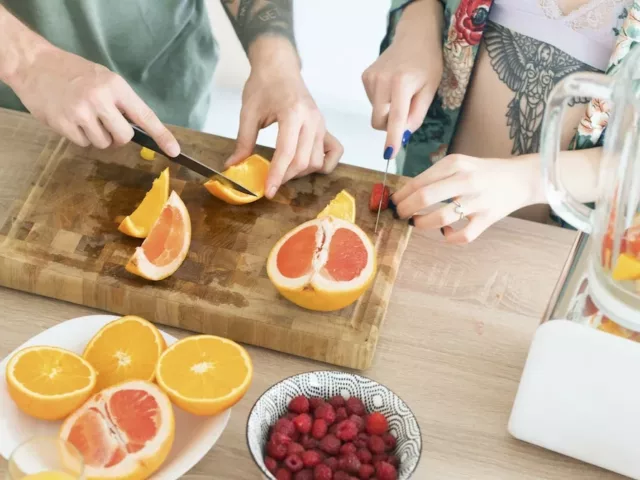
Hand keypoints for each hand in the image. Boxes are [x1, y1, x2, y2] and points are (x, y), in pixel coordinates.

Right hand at [10, 45, 178, 155]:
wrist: (34, 64)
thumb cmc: (74, 72)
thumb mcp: (103, 79)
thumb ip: (121, 103)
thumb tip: (142, 131)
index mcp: (115, 86)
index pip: (145, 116)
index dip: (162, 135)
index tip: (175, 151)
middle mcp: (100, 99)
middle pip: (124, 137)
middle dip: (118, 136)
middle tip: (105, 123)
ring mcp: (81, 113)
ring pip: (103, 143)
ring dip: (96, 136)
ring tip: (83, 116)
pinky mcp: (63, 124)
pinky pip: (83, 144)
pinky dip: (79, 136)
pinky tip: (70, 119)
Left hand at [225, 39, 342, 198]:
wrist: (279, 66)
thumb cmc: (263, 84)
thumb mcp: (248, 112)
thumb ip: (243, 141)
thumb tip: (233, 165)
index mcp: (293, 113)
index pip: (287, 153)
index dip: (277, 175)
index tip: (268, 191)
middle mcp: (312, 120)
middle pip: (304, 162)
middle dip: (286, 176)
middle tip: (270, 180)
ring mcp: (322, 124)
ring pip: (317, 161)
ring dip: (300, 172)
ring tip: (283, 170)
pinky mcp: (325, 127)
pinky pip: (334, 152)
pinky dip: (323, 164)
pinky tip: (306, 164)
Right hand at [361, 0, 443, 157]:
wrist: (414, 37)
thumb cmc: (428, 63)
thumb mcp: (430, 90)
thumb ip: (416, 115)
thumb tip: (402, 135)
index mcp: (401, 83)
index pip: (395, 118)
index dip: (392, 138)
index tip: (389, 155)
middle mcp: (382, 81)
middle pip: (379, 120)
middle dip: (390, 125)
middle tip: (406, 113)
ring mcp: (370, 78)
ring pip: (375, 112)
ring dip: (388, 111)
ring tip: (401, 93)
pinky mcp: (365, 77)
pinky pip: (372, 102)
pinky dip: (382, 101)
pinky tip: (392, 87)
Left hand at [393, 154, 542, 242]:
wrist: (520, 178)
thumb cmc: (482, 172)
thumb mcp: (458, 164)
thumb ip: (434, 177)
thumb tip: (404, 194)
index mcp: (454, 163)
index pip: (418, 182)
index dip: (400, 196)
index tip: (392, 203)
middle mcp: (465, 180)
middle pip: (424, 198)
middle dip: (405, 210)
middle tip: (400, 215)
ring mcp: (478, 200)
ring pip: (440, 218)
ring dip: (422, 223)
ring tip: (417, 222)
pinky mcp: (487, 218)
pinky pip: (462, 236)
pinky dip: (449, 237)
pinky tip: (446, 231)